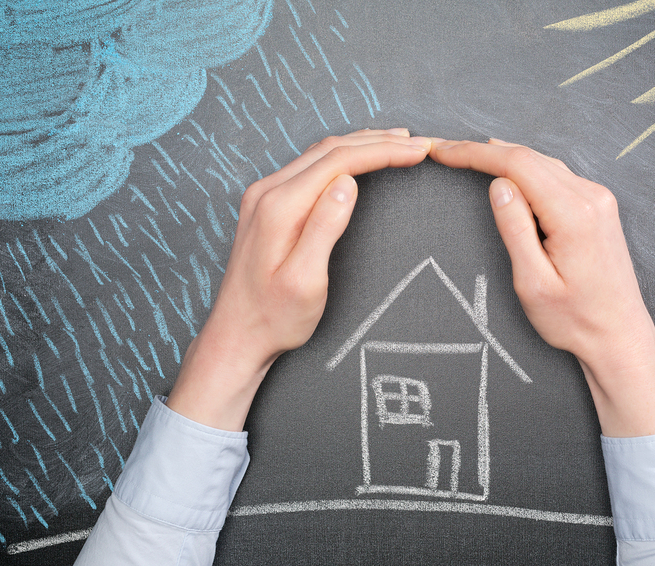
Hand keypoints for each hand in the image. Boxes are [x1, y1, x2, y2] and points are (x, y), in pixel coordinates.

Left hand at [167, 129, 431, 429]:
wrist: (236, 335)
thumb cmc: (274, 317)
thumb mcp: (305, 281)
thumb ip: (324, 228)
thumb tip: (347, 183)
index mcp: (279, 207)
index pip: (340, 161)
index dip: (383, 152)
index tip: (418, 151)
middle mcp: (268, 192)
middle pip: (330, 149)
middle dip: (378, 142)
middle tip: (418, 144)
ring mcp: (264, 196)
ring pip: (320, 154)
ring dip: (360, 145)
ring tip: (397, 143)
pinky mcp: (267, 205)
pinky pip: (309, 167)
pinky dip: (341, 157)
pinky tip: (358, 159)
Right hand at [429, 138, 654, 436]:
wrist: (620, 336)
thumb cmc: (575, 320)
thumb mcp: (533, 282)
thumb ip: (515, 229)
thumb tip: (498, 186)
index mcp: (573, 214)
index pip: (517, 164)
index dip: (475, 153)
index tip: (443, 151)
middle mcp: (591, 197)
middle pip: (530, 157)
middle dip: (485, 150)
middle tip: (447, 150)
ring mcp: (599, 199)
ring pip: (544, 163)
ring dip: (506, 157)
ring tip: (469, 156)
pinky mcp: (599, 207)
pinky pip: (557, 175)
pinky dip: (527, 169)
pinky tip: (508, 172)